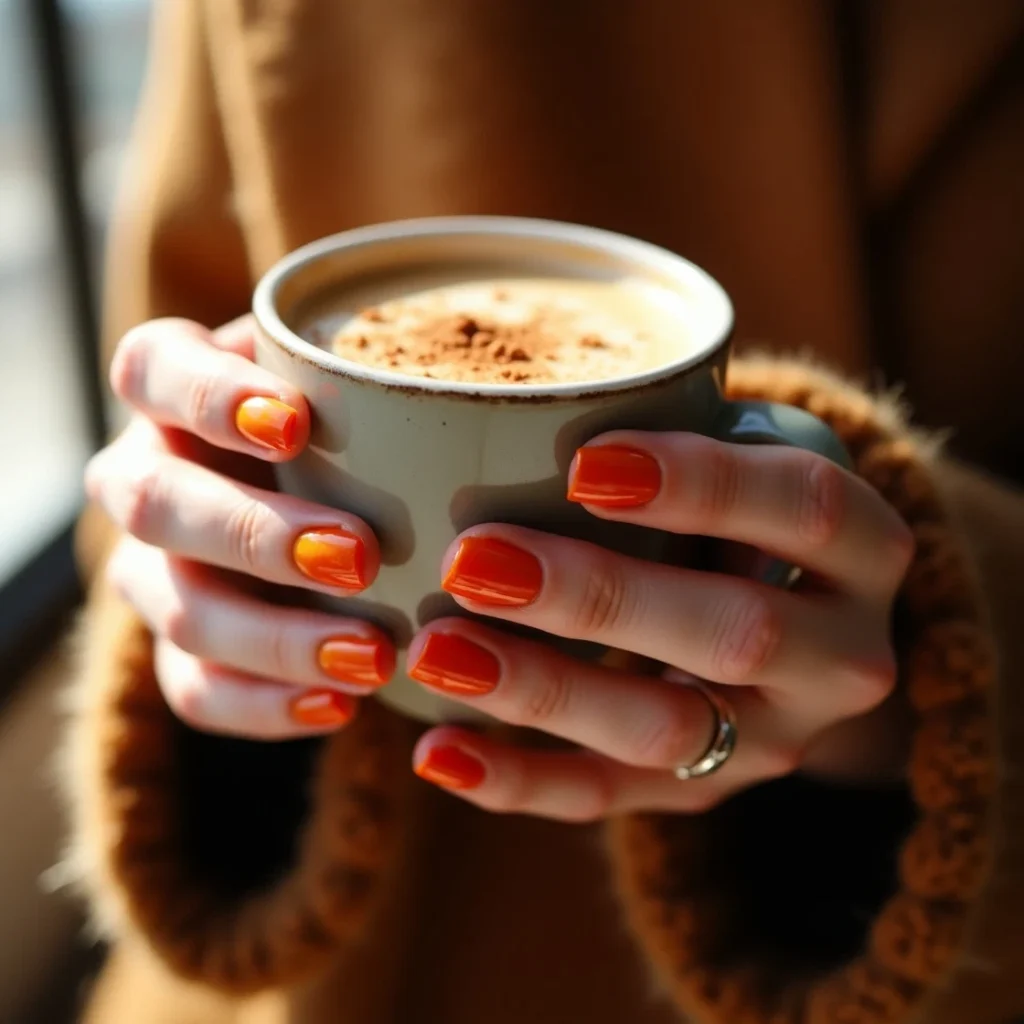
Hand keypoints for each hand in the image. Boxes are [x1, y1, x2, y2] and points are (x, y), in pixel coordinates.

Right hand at [86, 317, 392, 738]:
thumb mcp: (356, 380)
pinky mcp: (176, 646)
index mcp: (171, 387)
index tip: (293, 423)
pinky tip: (341, 705)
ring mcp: (150, 567)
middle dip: (257, 533)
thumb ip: (380, 376)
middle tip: (360, 557)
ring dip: (277, 638)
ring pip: (179, 611)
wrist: (312, 496)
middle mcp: (144, 475)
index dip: (207, 396)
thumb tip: (503, 382)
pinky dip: (265, 705)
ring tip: (374, 655)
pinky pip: (195, 689)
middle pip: (156, 503)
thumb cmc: (345, 418)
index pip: (153, 370)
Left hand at [407, 433, 914, 819]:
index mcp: (865, 548)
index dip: (701, 485)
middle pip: (735, 633)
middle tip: (471, 561)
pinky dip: (517, 781)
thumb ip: (679, 431)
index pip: (805, 509)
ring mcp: (774, 739)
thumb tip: (506, 414)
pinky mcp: (703, 789)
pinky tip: (439, 752)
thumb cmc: (744, 506)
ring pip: (663, 731)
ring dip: (540, 692)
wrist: (798, 619)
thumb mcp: (749, 452)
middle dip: (596, 597)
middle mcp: (842, 657)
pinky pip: (610, 799)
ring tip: (434, 651)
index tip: (583, 464)